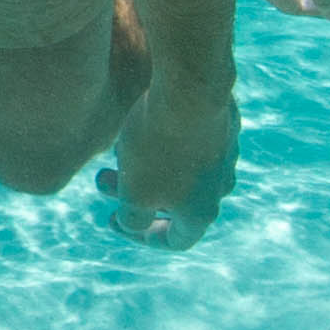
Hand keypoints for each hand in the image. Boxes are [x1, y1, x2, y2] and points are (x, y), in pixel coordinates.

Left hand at [107, 82, 235, 244]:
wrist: (189, 90)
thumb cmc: (158, 147)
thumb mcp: (134, 193)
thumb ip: (133, 218)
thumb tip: (133, 222)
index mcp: (202, 212)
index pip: (177, 240)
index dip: (143, 236)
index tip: (114, 219)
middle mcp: (221, 187)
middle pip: (176, 202)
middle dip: (135, 194)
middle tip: (104, 179)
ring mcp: (225, 153)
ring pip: (183, 169)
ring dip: (150, 167)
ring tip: (119, 149)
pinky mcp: (224, 123)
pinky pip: (191, 140)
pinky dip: (167, 141)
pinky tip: (142, 124)